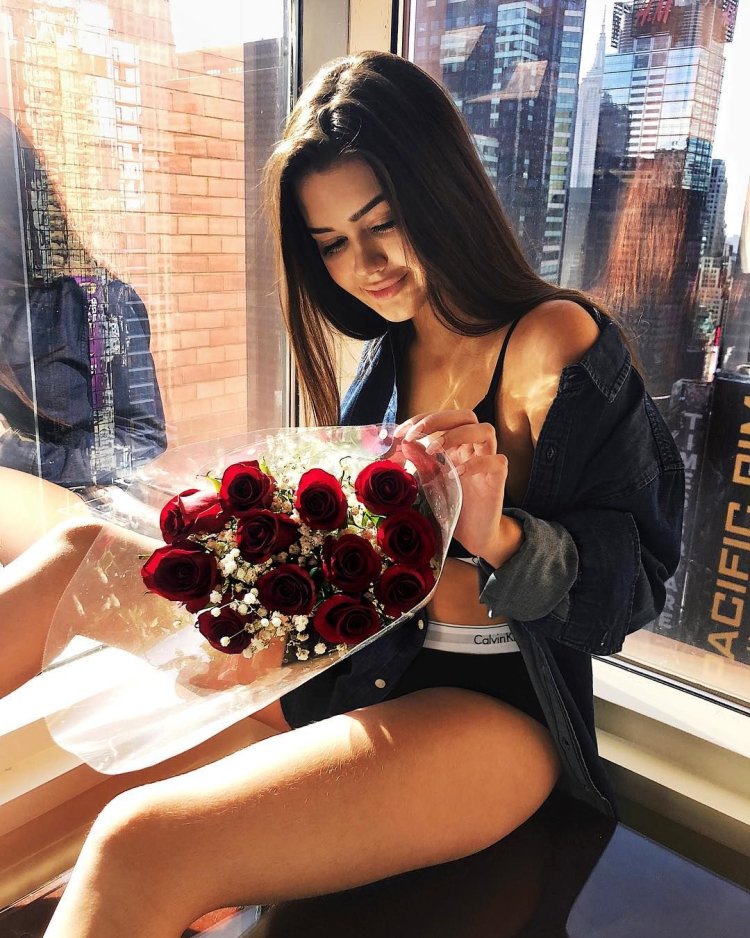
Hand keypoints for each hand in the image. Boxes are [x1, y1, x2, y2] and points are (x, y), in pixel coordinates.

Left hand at [394, 410, 521, 566]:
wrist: (475, 534)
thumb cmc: (452, 505)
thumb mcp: (429, 482)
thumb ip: (418, 464)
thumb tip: (399, 448)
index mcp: (457, 443)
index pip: (443, 418)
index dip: (421, 420)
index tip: (399, 434)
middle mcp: (474, 447)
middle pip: (467, 416)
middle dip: (438, 420)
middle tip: (414, 436)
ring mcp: (488, 459)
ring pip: (486, 430)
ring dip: (456, 435)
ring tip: (432, 450)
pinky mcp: (498, 478)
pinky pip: (496, 461)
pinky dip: (476, 463)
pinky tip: (456, 473)